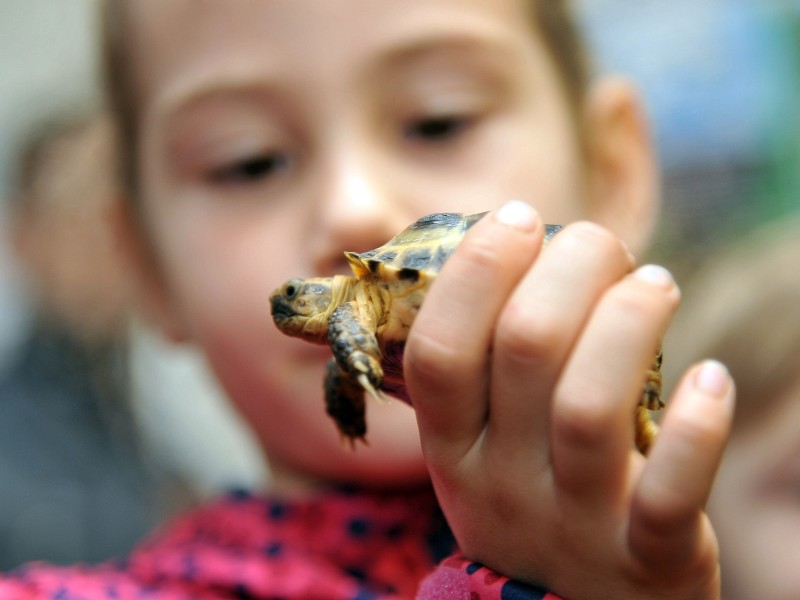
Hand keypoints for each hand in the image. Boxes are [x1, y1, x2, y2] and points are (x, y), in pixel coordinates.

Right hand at [405, 201, 733, 599]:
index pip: (438, 350)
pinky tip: (713, 379)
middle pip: (525, 350)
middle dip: (568, 267)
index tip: (517, 217)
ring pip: (591, 405)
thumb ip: (485, 369)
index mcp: (452, 449)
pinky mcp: (647, 557)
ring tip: (655, 283)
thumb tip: (513, 249)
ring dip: (630, 321)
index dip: (475, 270)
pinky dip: (699, 426)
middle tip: (598, 242)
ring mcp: (573, 524)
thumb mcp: (480, 449)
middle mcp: (500, 485)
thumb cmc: (530, 497)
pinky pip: (671, 490)